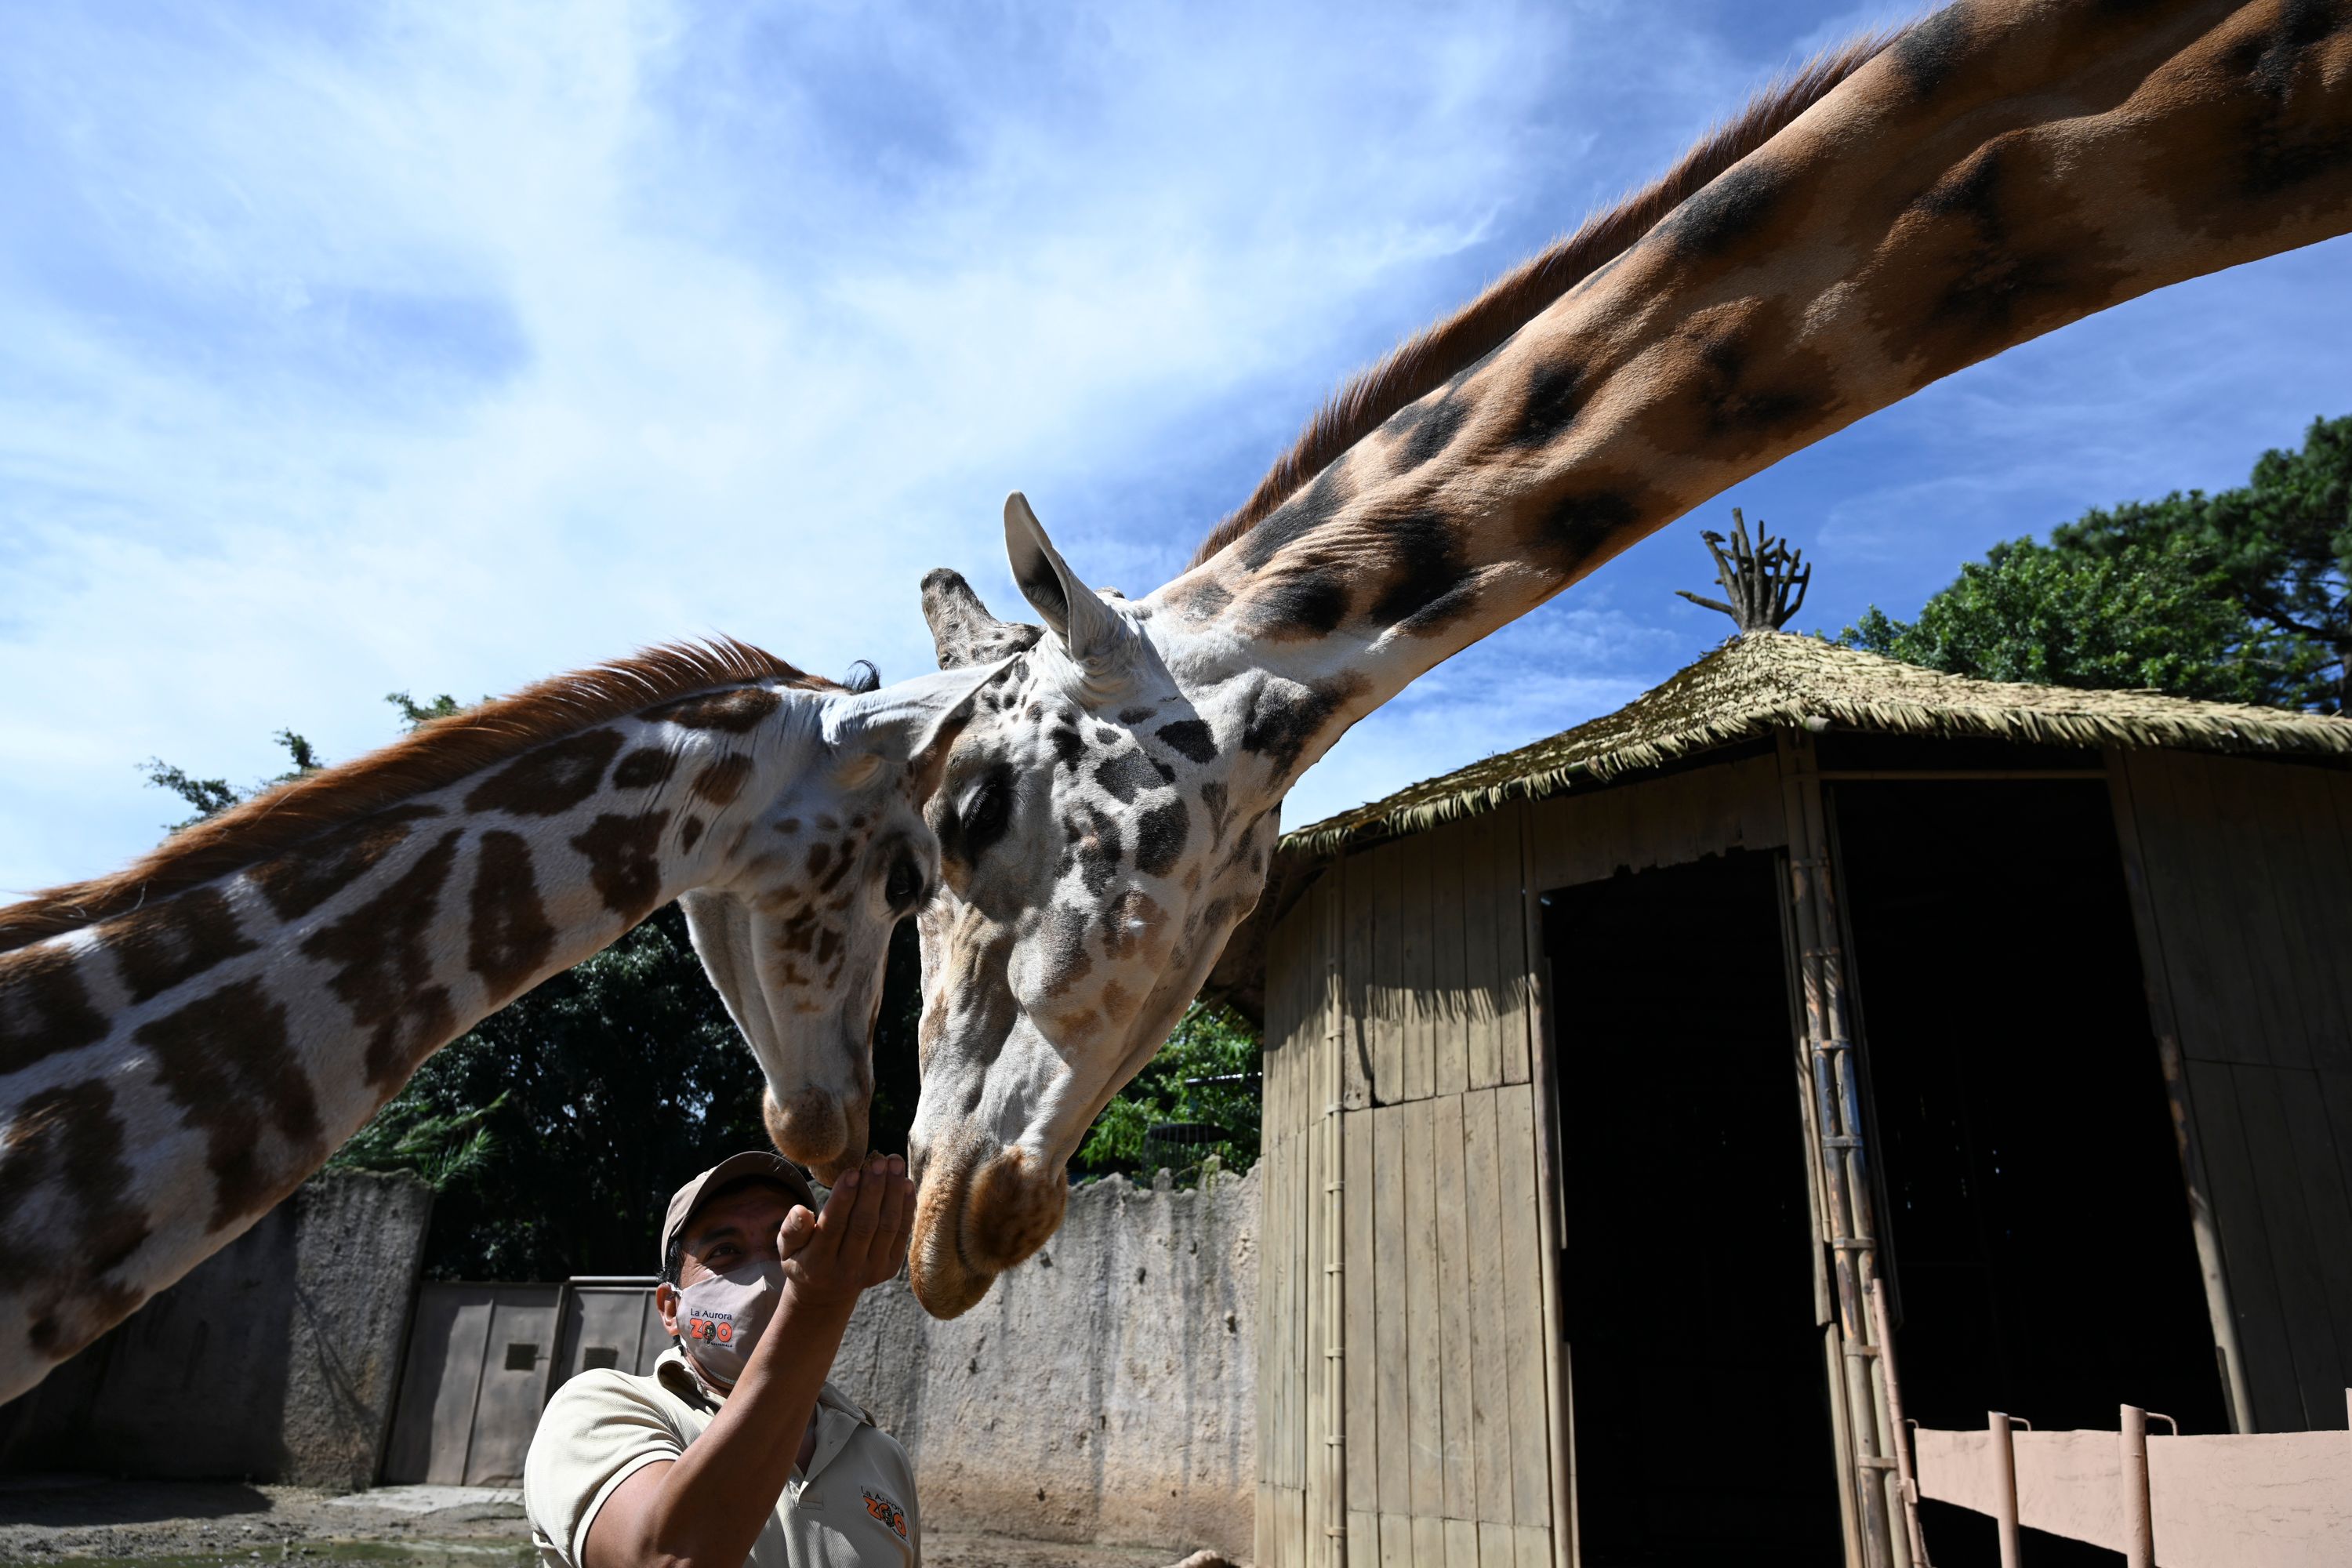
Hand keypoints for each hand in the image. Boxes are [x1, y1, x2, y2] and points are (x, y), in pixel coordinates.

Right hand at [775, 1155, 912, 1308]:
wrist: (827, 1293)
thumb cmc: (804, 1258)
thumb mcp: (787, 1249)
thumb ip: (791, 1230)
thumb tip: (800, 1210)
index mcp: (817, 1264)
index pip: (833, 1226)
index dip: (844, 1198)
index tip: (852, 1171)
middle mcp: (847, 1270)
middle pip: (864, 1224)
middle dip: (873, 1189)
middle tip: (878, 1160)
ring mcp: (872, 1270)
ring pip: (887, 1226)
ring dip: (893, 1192)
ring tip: (894, 1163)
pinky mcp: (890, 1267)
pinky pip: (902, 1233)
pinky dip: (906, 1207)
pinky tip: (906, 1183)